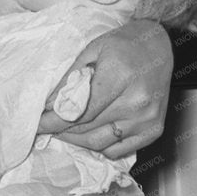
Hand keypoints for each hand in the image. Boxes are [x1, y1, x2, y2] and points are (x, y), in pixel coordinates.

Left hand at [37, 19, 171, 156]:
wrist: (159, 46)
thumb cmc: (125, 44)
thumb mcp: (92, 50)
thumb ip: (70, 78)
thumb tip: (49, 104)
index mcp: (120, 76)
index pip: (80, 110)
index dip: (54, 120)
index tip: (37, 124)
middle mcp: (137, 101)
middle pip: (87, 128)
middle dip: (60, 129)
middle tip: (45, 125)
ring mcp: (147, 119)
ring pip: (99, 143)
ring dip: (75, 140)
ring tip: (62, 130)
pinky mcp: (154, 130)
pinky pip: (118, 150)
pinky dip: (98, 146)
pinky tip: (86, 134)